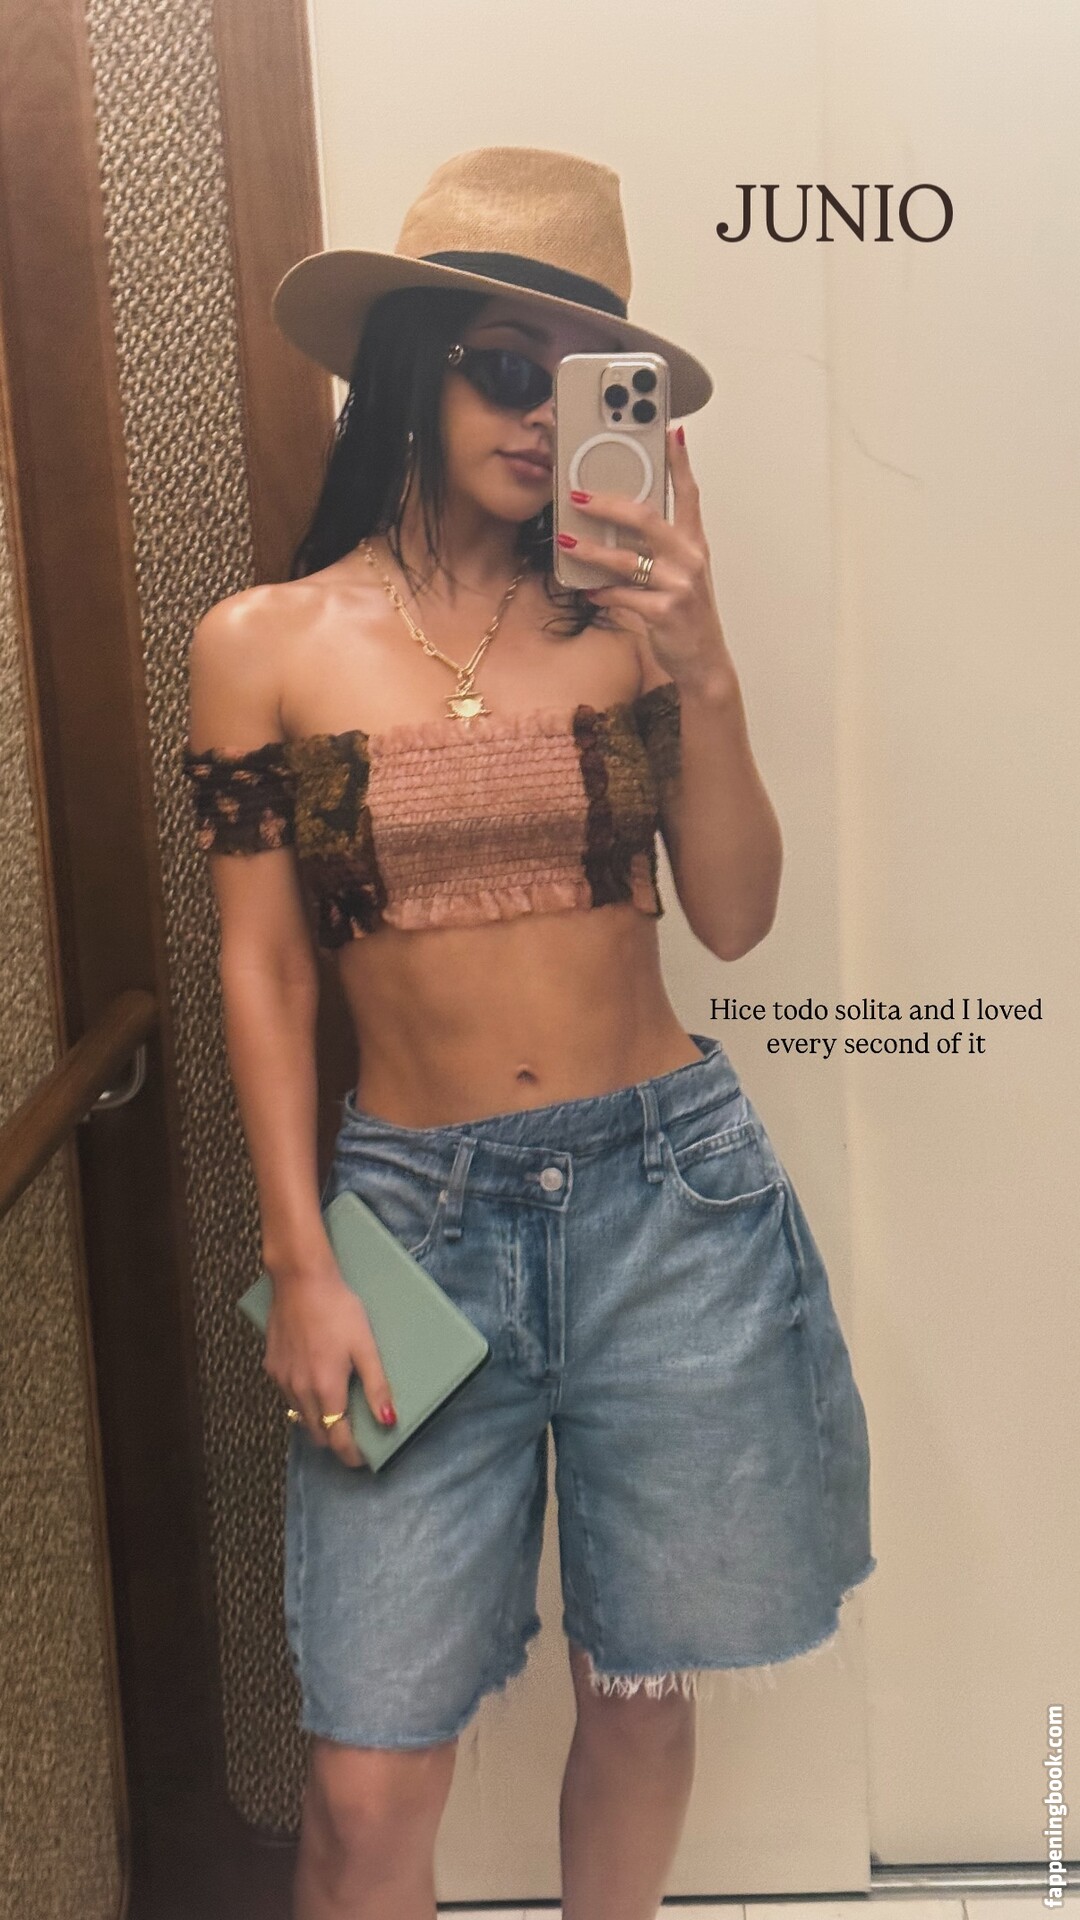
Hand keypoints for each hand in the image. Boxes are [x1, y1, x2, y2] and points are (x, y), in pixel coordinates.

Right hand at [264, 1257, 397, 1469]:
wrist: (301, 1281)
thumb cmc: (338, 1310)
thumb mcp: (366, 1347)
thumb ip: (376, 1387)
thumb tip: (388, 1421)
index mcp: (326, 1389)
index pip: (337, 1439)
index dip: (350, 1454)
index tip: (362, 1460)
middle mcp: (300, 1391)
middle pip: (316, 1433)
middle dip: (334, 1440)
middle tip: (352, 1434)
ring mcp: (282, 1380)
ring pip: (299, 1416)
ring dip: (317, 1420)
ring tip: (335, 1409)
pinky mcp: (271, 1366)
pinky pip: (287, 1395)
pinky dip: (301, 1399)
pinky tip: (314, 1382)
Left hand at [559, 425, 734, 693]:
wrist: (703, 660)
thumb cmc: (685, 613)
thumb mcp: (679, 573)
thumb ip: (655, 548)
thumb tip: (614, 526)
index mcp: (693, 543)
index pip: (688, 493)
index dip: (679, 461)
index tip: (669, 430)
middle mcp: (689, 558)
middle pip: (646, 518)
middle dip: (608, 504)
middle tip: (578, 495)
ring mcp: (679, 585)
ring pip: (626, 559)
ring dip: (591, 550)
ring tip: (566, 541)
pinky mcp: (665, 611)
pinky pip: (623, 596)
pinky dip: (601, 592)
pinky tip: (587, 590)